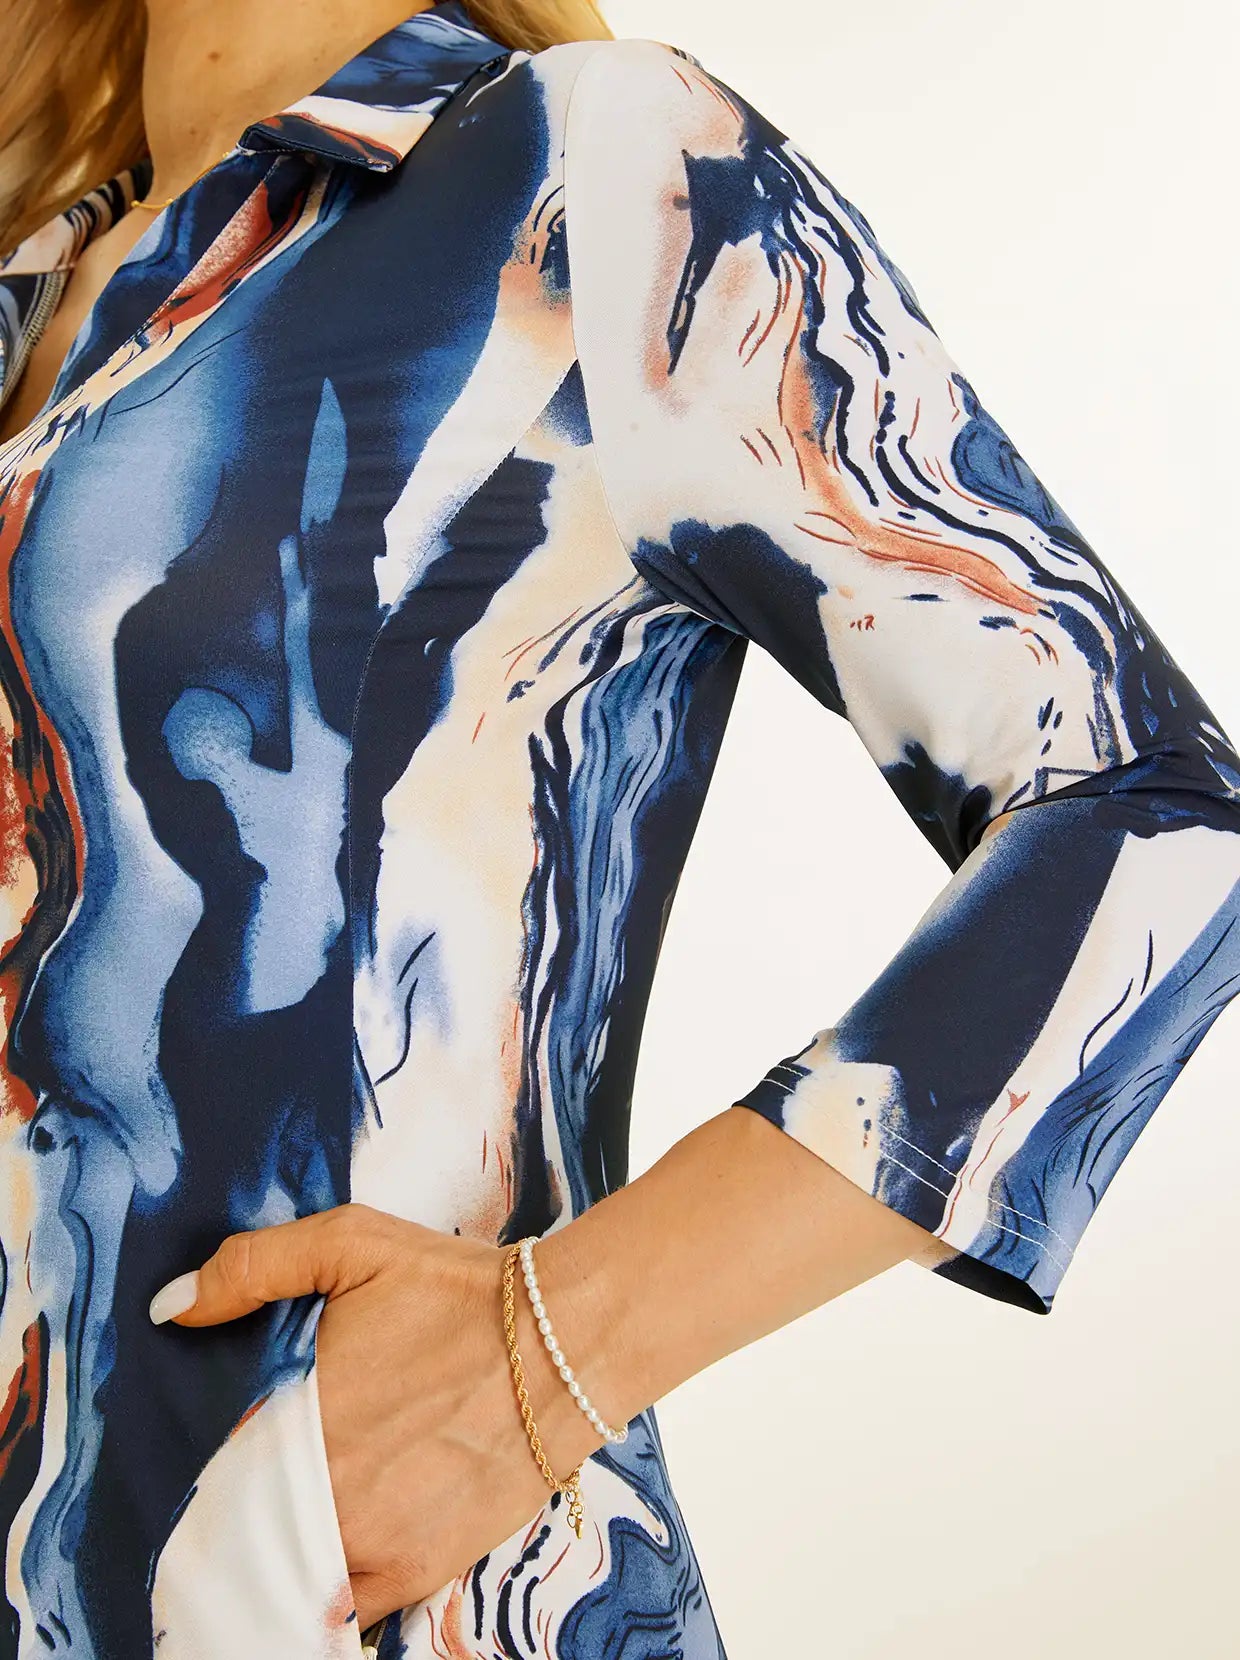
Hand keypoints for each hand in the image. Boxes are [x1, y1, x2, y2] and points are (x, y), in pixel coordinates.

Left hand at [147, 1204, 607, 1630]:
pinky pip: (345, 1614)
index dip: (206, 1475)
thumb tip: (171, 1305)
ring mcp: (371, 1543)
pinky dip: (326, 1598)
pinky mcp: (419, 1572)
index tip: (215, 1465)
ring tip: (289, 1531)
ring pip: (287, 1579)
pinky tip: (325, 1568)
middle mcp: (324, 1493)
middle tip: (253, 1495)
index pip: (211, 1475)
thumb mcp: (354, 1245)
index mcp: (296, 1418)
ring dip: (281, 1560)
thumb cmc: (457, 1289)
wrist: (566, 1339)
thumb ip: (255, 1267)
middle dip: (239, 1519)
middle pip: (243, 1533)